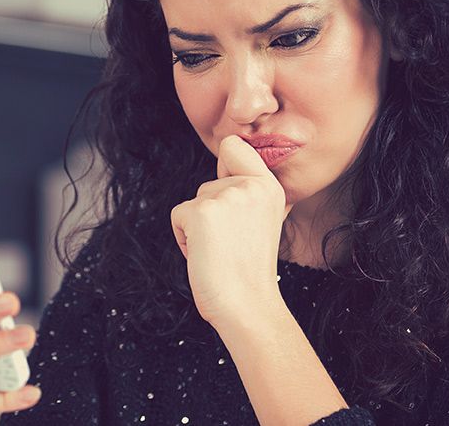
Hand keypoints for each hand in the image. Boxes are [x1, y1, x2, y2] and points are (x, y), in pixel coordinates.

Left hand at [170, 134, 291, 327]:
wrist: (247, 304)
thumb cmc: (250, 268)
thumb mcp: (266, 220)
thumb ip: (252, 192)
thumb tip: (232, 160)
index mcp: (270, 186)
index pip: (234, 145)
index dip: (224, 166)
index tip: (228, 193)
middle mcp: (250, 186)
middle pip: (208, 183)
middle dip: (211, 212)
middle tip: (231, 243)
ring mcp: (225, 197)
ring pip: (194, 200)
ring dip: (198, 227)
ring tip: (220, 251)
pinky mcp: (200, 212)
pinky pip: (178, 216)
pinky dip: (183, 237)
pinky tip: (204, 255)